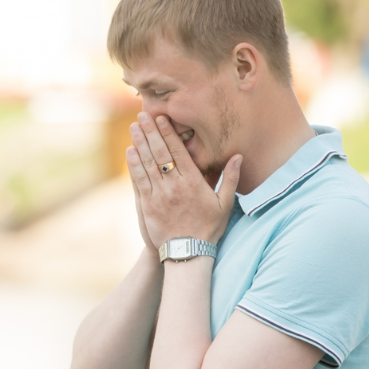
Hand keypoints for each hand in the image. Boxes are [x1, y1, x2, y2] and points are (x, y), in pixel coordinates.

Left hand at [126, 113, 240, 246]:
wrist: (187, 253)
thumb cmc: (208, 228)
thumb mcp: (225, 204)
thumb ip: (230, 178)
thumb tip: (238, 156)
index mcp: (193, 183)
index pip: (178, 152)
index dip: (168, 133)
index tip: (161, 118)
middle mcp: (174, 186)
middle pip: (160, 153)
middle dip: (150, 132)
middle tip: (142, 115)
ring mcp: (158, 195)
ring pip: (147, 164)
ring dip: (139, 144)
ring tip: (134, 128)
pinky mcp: (146, 206)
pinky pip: (139, 181)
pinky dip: (134, 165)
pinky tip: (130, 152)